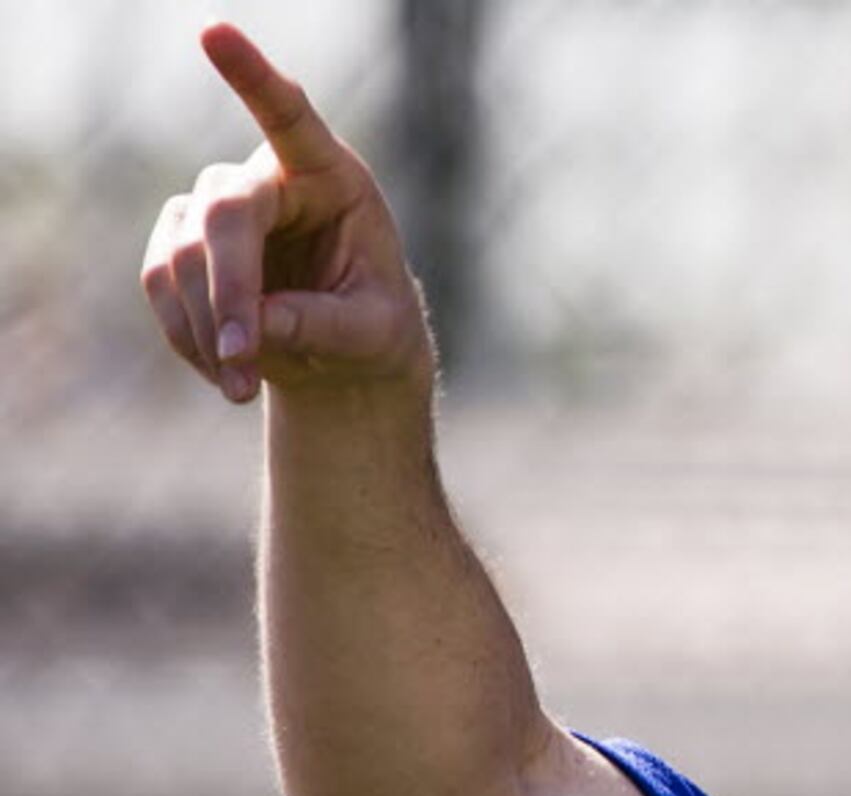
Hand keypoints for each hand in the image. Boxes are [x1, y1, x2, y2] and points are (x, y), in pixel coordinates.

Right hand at [142, 22, 432, 403]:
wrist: (344, 356)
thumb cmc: (374, 329)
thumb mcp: (372, 335)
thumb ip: (323, 325)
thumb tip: (254, 329)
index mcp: (330, 176)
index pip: (289, 118)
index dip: (251, 77)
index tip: (212, 32)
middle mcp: (267, 178)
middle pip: (224, 214)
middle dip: (228, 293)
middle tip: (244, 363)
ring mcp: (214, 206)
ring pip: (183, 255)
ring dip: (206, 329)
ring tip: (242, 388)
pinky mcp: (179, 241)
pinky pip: (160, 284)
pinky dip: (187, 336)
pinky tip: (224, 371)